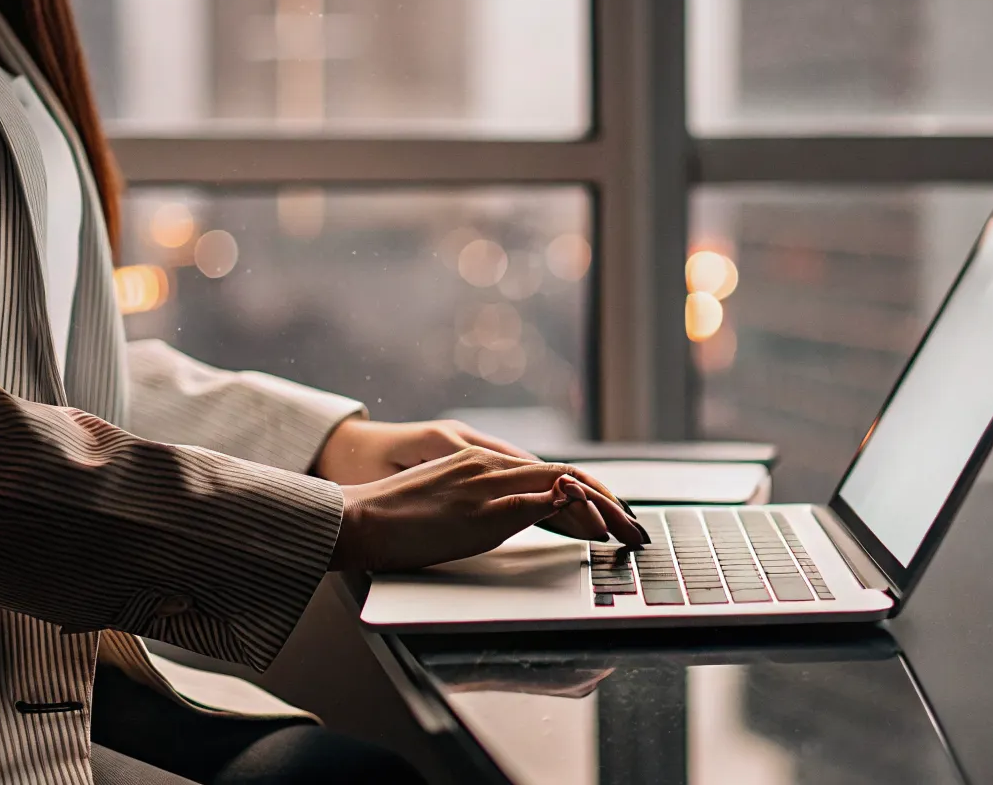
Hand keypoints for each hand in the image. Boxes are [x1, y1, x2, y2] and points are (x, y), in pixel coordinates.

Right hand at [331, 448, 645, 572]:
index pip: (551, 473)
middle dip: (607, 502)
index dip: (588, 492)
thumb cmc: (396, 518)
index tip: (612, 514)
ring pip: (562, 486)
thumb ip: (484, 502)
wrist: (357, 517)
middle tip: (634, 527)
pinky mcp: (483, 511)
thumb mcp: (449, 500)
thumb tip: (517, 517)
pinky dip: (573, 515)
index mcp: (482, 463)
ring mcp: (489, 487)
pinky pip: (539, 505)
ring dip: (601, 509)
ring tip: (626, 530)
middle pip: (567, 476)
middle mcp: (491, 467)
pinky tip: (595, 529)